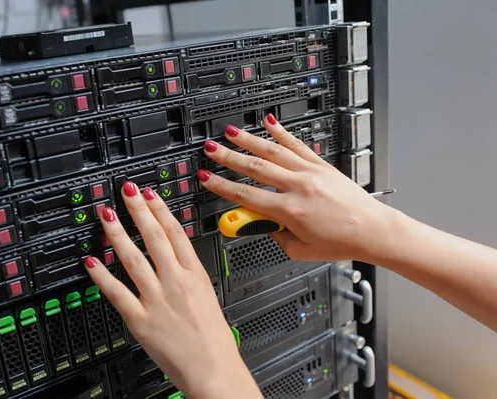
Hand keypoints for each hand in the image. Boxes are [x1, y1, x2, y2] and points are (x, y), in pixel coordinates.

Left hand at [84, 182, 261, 398]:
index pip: (176, 232)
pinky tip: (91, 261)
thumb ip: (188, 276)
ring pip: (132, 257)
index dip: (160, 209)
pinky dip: (101, 275)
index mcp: (195, 274)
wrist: (214, 370)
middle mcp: (175, 282)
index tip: (150, 194)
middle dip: (138, 210)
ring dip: (117, 233)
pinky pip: (116, 292)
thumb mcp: (208, 297)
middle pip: (154, 236)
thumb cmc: (214, 339)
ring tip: (107, 214)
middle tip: (126, 191)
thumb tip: (173, 260)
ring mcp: (157, 299)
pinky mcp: (141, 319)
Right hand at [197, 114, 394, 262]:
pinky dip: (281, 132)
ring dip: (249, 140)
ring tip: (231, 132)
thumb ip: (276, 235)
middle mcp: (297, 186)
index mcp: (289, 209)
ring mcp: (309, 172)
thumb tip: (263, 223)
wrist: (373, 229)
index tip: (207, 178)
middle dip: (228, 157)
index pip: (245, 195)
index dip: (221, 186)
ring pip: (273, 151)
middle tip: (211, 149)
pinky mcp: (321, 165)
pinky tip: (269, 122)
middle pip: (254, 167)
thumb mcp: (300, 250)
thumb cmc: (341, 241)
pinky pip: (296, 145)